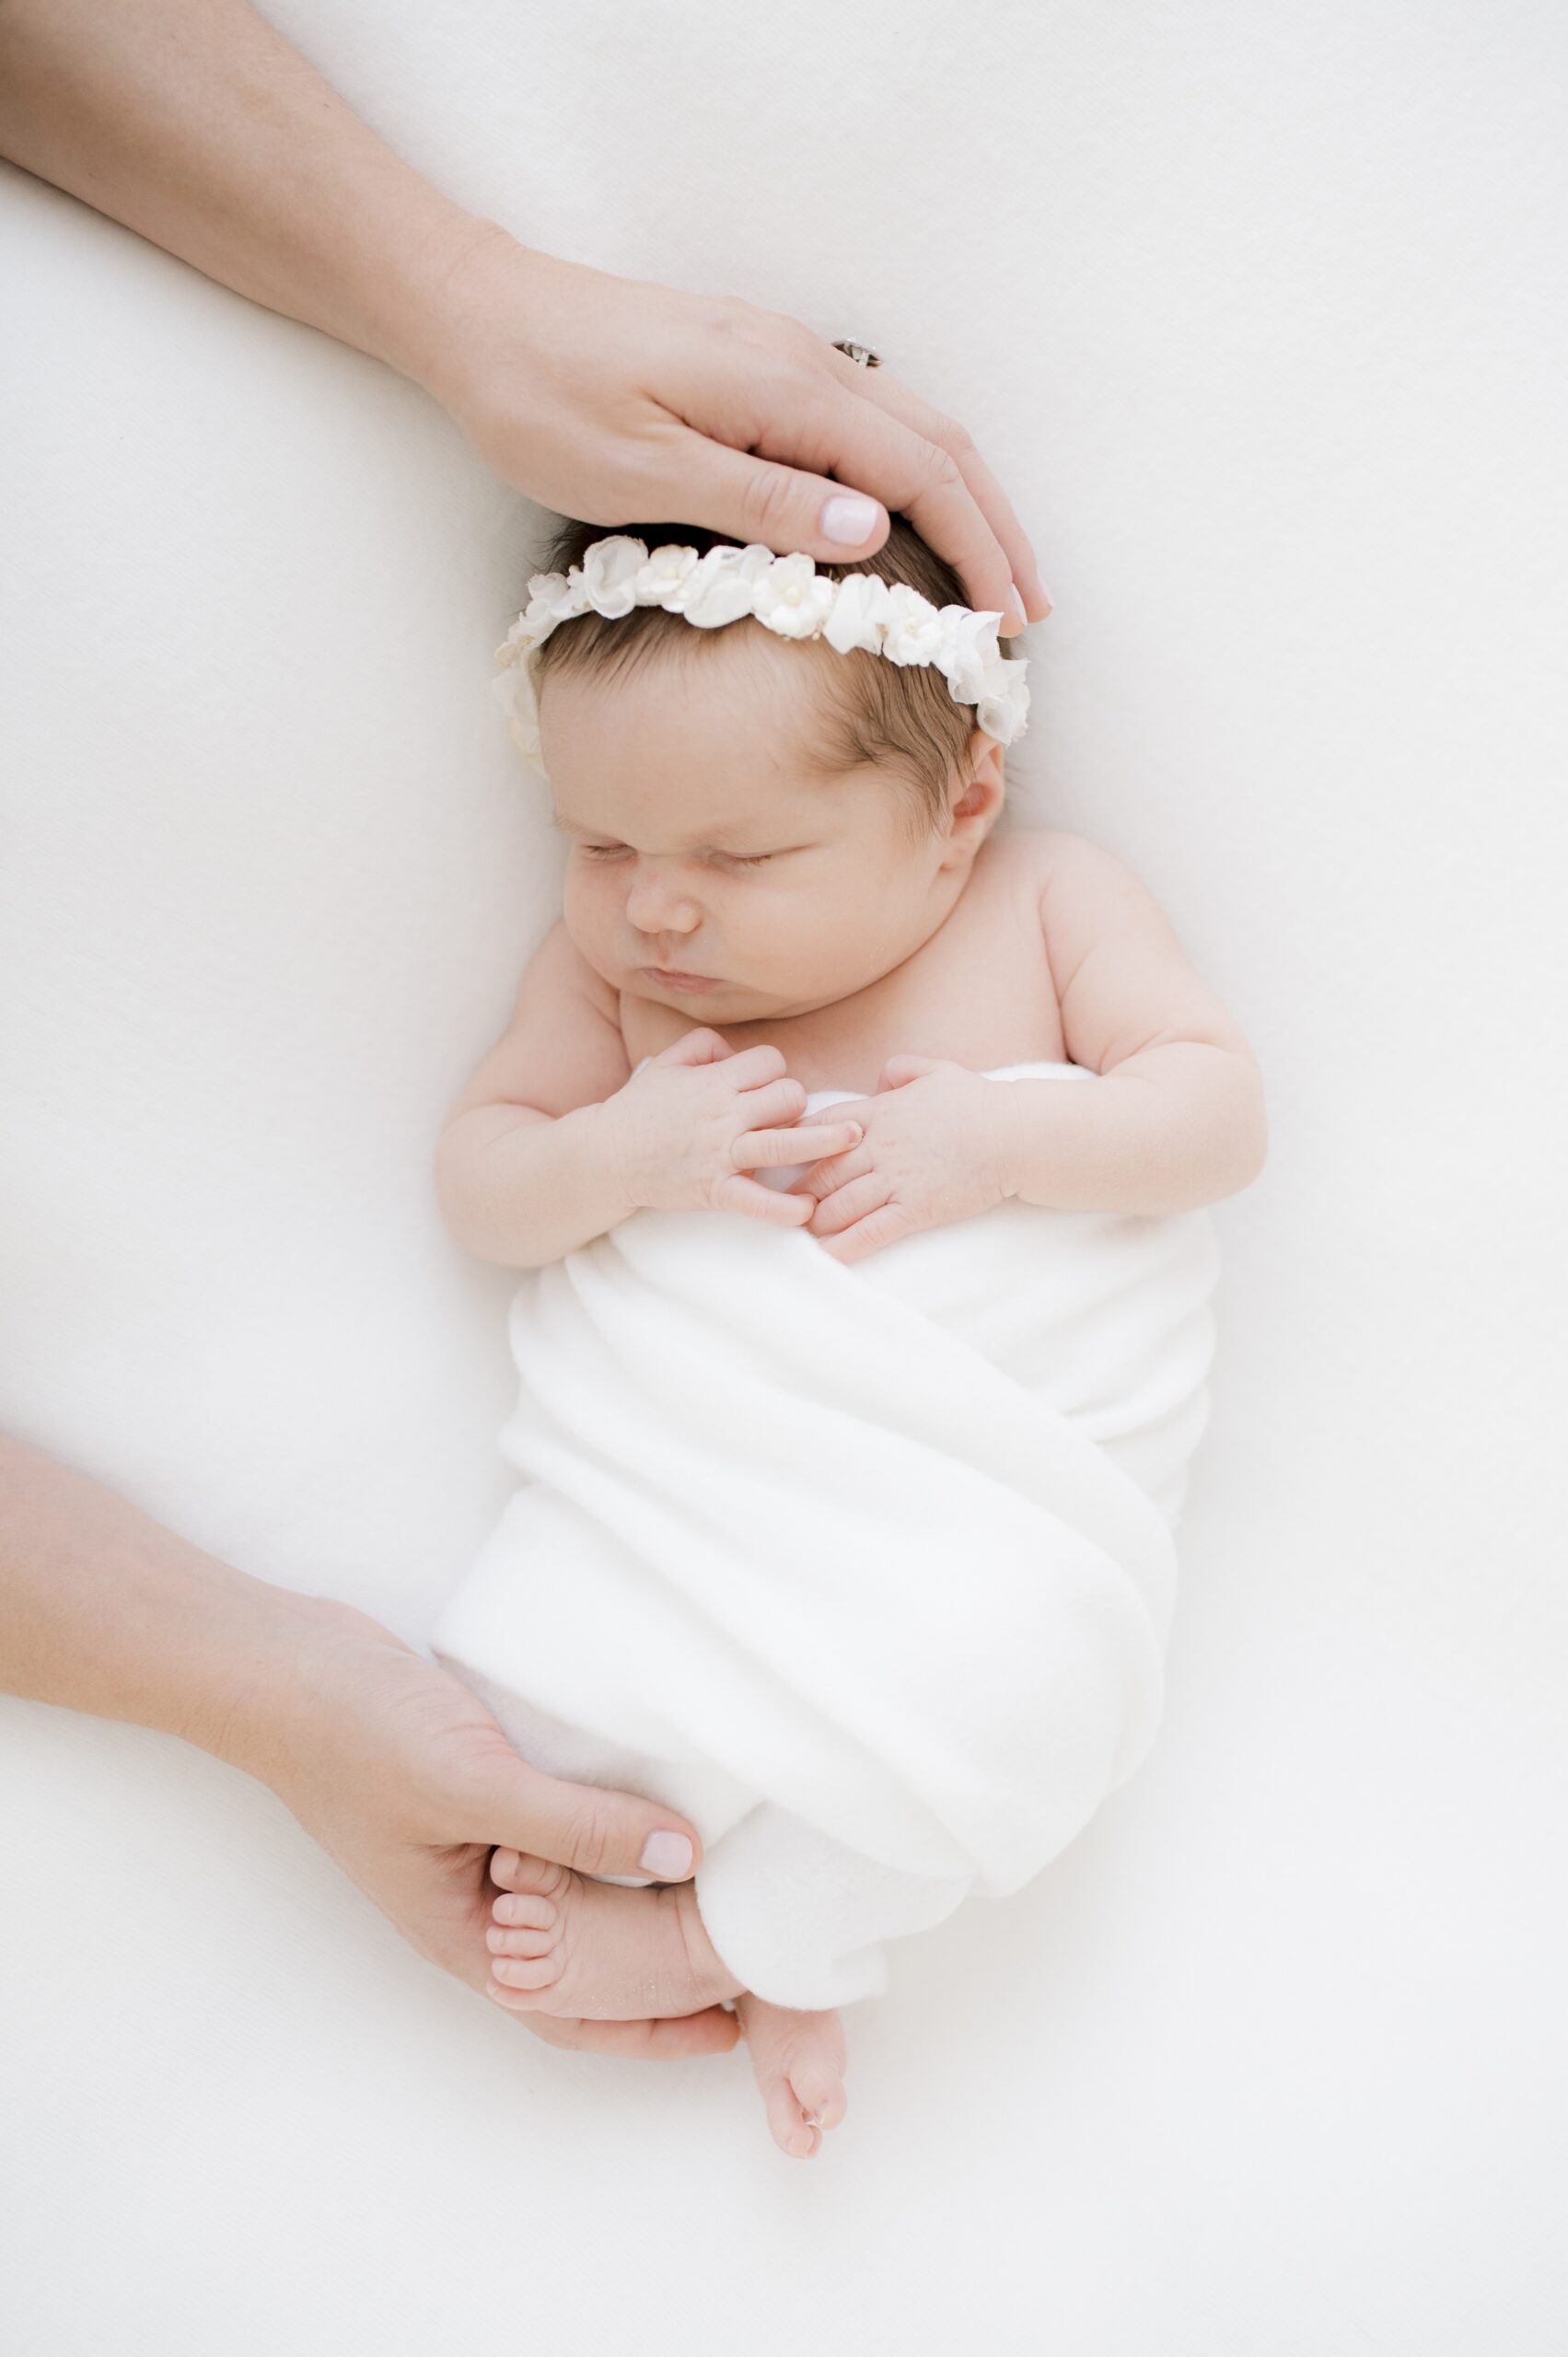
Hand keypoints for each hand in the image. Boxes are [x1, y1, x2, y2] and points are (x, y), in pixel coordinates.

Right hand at [259, 1598, 739, 2057]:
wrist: (284, 1663)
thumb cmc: (358, 1739)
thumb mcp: (478, 1788)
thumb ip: (579, 1826)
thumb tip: (686, 1857)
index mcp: (465, 1933)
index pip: (575, 2008)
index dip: (653, 2027)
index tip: (733, 2024)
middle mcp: (478, 1901)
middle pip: (587, 1958)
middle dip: (663, 1968)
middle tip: (752, 1959)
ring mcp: (481, 1845)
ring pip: (581, 1890)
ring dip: (644, 1895)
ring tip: (727, 1887)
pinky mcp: (486, 1789)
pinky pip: (566, 1827)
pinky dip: (615, 1827)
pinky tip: (667, 1805)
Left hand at [417, 232, 1049, 631]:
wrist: (479, 314)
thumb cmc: (542, 399)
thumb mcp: (641, 470)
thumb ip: (758, 497)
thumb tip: (871, 528)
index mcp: (783, 389)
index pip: (919, 475)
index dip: (974, 553)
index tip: (1002, 628)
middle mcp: (801, 362)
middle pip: (940, 445)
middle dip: (996, 531)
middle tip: (1027, 617)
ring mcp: (784, 356)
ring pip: (913, 427)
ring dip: (967, 502)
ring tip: (995, 578)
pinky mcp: (759, 365)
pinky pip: (871, 419)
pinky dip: (918, 476)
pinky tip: (917, 519)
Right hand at [598, 1027, 863, 1228]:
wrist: (605, 1156)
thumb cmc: (638, 1109)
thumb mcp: (665, 1062)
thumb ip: (702, 1045)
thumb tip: (733, 1050)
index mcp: (714, 1081)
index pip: (771, 1063)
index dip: (776, 1073)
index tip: (767, 1089)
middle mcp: (724, 1114)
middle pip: (788, 1096)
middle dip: (796, 1104)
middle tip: (789, 1119)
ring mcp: (722, 1153)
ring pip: (787, 1141)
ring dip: (825, 1141)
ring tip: (853, 1141)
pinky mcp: (715, 1190)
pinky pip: (758, 1201)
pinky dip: (785, 1209)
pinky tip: (806, 1210)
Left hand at [788, 1055, 1010, 1262]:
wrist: (1015, 1135)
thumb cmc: (979, 1103)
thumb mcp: (937, 1071)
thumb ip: (903, 1069)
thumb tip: (881, 1079)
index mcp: (880, 1112)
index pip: (821, 1127)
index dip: (796, 1143)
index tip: (781, 1156)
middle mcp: (880, 1146)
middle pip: (822, 1171)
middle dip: (799, 1191)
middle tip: (782, 1206)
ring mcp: (897, 1179)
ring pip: (839, 1204)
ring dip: (816, 1221)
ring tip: (801, 1233)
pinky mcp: (916, 1209)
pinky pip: (871, 1231)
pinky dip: (844, 1246)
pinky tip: (827, 1257)